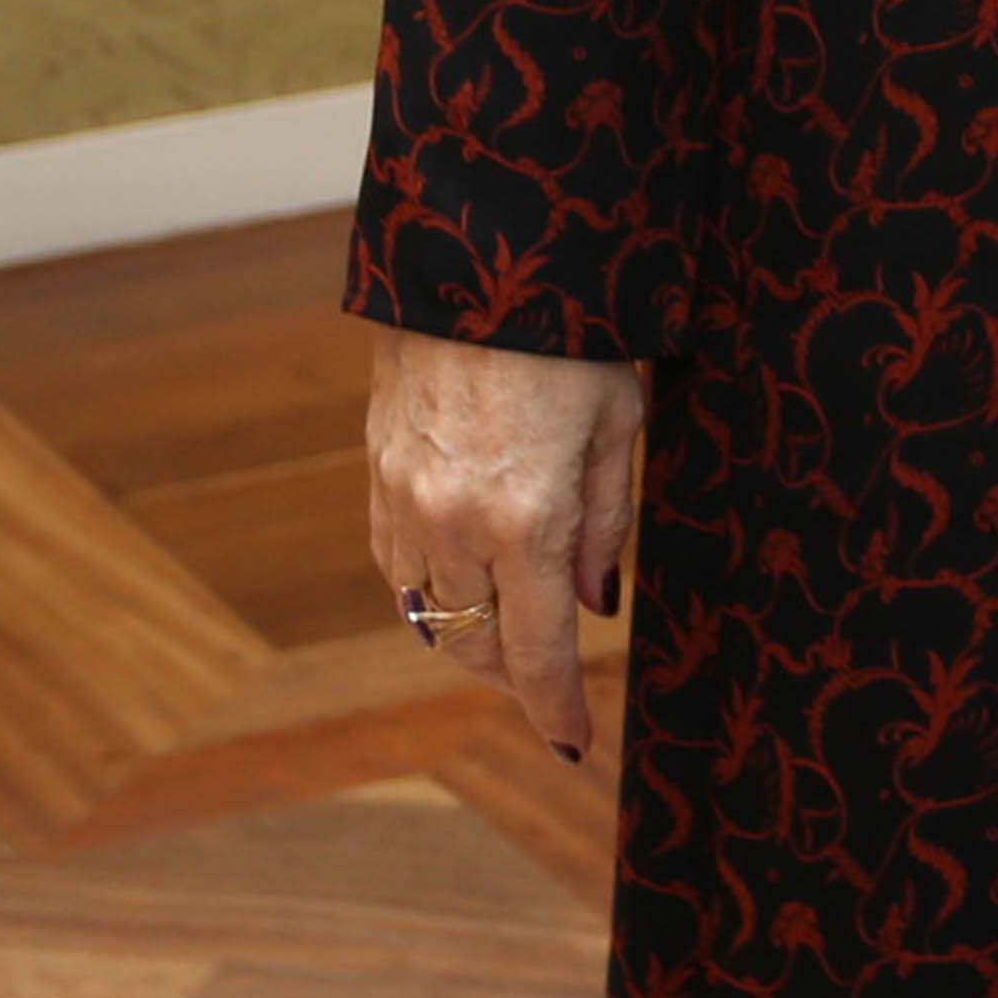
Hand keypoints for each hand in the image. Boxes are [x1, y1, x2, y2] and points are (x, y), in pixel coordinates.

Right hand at [360, 321, 646, 760]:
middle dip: (512, 676)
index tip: (573, 742)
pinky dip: (426, 590)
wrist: (480, 255)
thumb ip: (608, 523)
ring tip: (508, 635)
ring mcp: (404, 499)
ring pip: (426, 612)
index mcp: (525, 517)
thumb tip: (594, 604)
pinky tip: (458, 582)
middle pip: (475, 645)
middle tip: (549, 683)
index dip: (554, 707)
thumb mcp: (621, 423)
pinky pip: (394, 564)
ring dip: (467, 636)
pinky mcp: (376, 471)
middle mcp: (453, 522)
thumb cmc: (574, 333)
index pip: (536, 651)